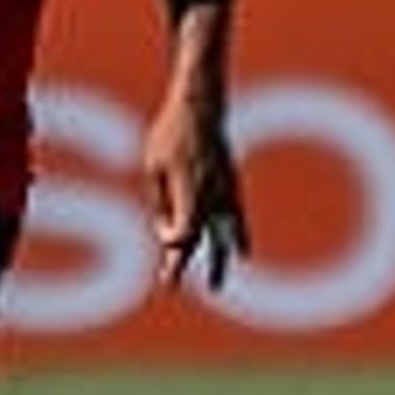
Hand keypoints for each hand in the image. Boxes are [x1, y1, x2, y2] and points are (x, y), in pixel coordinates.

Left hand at [144, 106, 244, 292]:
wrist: (202, 107)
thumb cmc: (171, 135)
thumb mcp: (152, 166)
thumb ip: (159, 200)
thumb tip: (166, 228)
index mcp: (190, 192)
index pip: (183, 232)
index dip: (170, 240)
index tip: (162, 235)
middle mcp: (210, 197)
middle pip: (197, 239)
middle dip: (180, 263)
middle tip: (168, 285)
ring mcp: (224, 193)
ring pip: (222, 235)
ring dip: (218, 261)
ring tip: (216, 286)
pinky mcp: (231, 186)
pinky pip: (235, 219)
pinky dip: (237, 237)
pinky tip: (242, 254)